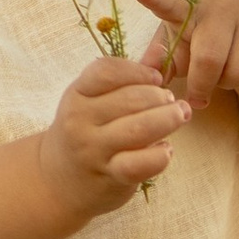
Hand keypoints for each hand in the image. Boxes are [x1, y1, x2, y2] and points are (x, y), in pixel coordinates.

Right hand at [38, 51, 187, 217]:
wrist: (58, 180)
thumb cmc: (84, 134)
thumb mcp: (89, 103)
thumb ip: (120, 84)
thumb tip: (159, 58)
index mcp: (76, 94)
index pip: (107, 71)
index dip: (138, 71)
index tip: (156, 78)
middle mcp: (80, 120)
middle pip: (130, 99)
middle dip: (160, 97)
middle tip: (173, 102)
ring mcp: (94, 150)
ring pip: (139, 129)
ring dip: (167, 119)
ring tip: (180, 116)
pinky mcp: (109, 176)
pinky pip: (140, 164)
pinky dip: (159, 156)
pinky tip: (166, 150)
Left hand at [132, 0, 238, 114]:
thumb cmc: (204, 38)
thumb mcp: (179, 44)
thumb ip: (162, 58)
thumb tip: (146, 72)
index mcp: (189, 6)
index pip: (169, 1)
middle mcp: (224, 5)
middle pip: (209, 59)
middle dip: (202, 86)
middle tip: (199, 93)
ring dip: (230, 85)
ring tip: (227, 70)